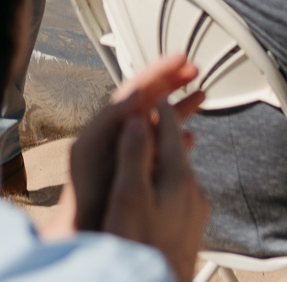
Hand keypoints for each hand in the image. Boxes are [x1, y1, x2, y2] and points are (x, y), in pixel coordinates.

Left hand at [66, 53, 209, 276]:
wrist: (85, 227)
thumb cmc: (84, 191)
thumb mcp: (91, 149)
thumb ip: (111, 120)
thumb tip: (135, 95)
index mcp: (110, 123)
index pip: (137, 88)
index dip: (159, 71)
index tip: (181, 58)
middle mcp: (121, 132)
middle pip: (150, 99)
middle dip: (172, 81)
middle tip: (194, 68)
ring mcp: (133, 150)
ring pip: (160, 120)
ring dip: (180, 105)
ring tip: (202, 92)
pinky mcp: (142, 169)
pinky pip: (162, 146)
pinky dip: (178, 137)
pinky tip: (193, 137)